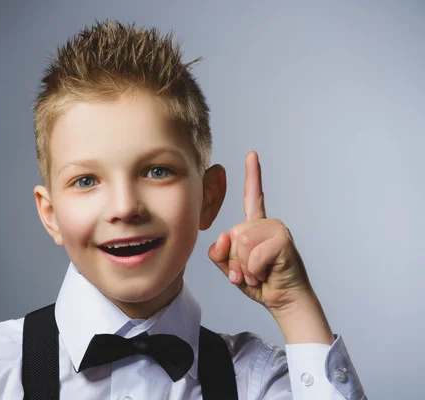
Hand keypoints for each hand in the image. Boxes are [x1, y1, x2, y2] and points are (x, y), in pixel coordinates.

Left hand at [208, 151, 312, 313]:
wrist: (285, 302)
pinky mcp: (283, 240)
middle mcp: (267, 224)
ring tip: (261, 273)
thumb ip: (220, 254)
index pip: (253, 197)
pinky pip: (253, 254)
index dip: (253, 175)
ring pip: (241, 243)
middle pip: (232, 234)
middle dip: (235, 260)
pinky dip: (255, 270)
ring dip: (246, 267)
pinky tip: (268, 273)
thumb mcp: (231, 270)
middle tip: (252, 271)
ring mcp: (277, 229)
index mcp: (256, 227)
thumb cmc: (261, 284)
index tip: (252, 154)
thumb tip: (222, 236)